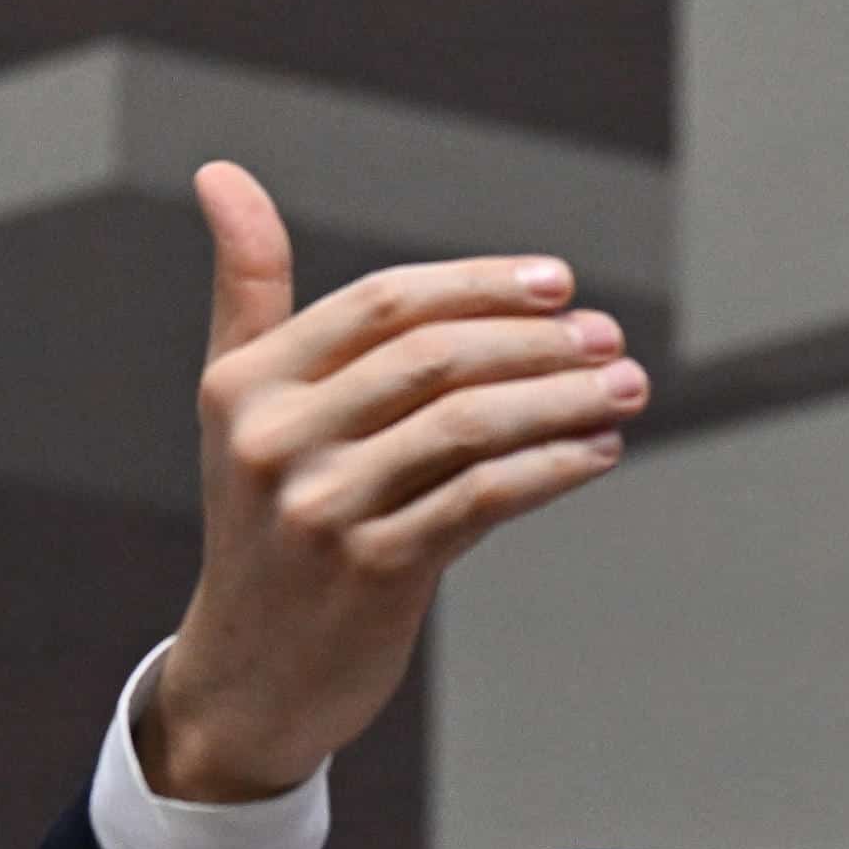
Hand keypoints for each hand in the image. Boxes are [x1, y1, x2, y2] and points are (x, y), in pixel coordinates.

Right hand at [135, 161, 647, 802]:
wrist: (252, 674)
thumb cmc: (268, 520)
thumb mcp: (241, 405)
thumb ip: (250, 291)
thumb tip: (222, 174)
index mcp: (248, 383)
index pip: (383, 303)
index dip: (479, 284)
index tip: (560, 282)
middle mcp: (277, 440)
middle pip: (434, 358)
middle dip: (536, 341)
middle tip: (609, 337)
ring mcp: (324, 509)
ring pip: (468, 426)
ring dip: (562, 399)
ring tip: (626, 387)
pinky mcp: (375, 571)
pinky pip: (483, 499)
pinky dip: (552, 468)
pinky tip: (599, 451)